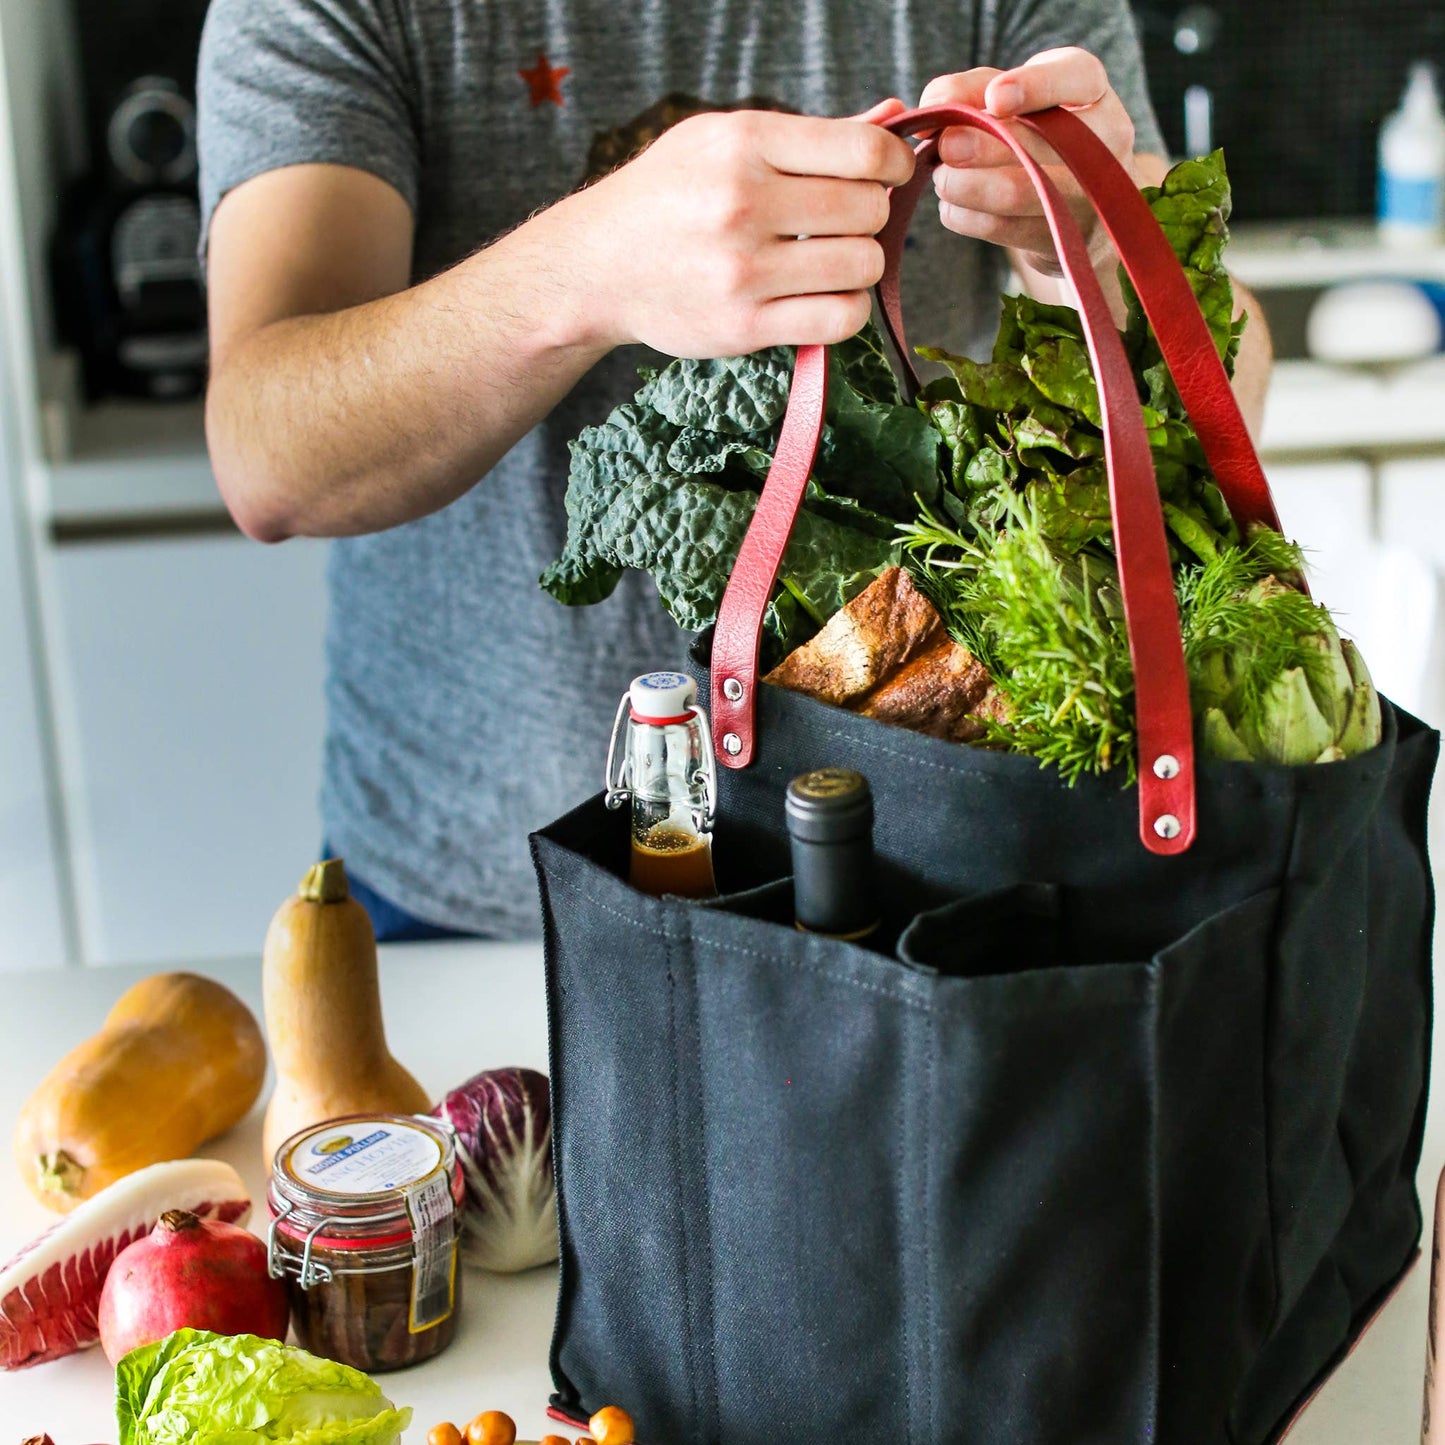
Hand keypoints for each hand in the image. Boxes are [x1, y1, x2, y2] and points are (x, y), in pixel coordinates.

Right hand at [569, 101, 914, 355]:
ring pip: (861, 267)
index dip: (892, 163)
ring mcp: (742, 270)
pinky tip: (823, 297)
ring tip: (830, 261)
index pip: (862, 152)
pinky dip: (846, 310)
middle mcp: (742, 203)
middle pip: (867, 211)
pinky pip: (839, 319)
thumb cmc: (667, 196)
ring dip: (858, 265)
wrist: (597, 266)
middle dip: (870, 216)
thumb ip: (808, 135)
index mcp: (743, 143)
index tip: (887, 174)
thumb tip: (892, 118)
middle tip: (844, 223)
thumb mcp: (722, 140)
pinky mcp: (743, 326)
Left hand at [920, 50, 1139, 277]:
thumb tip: (931, 106)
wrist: (1073, 203)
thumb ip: (969, 91)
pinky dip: (965, 215)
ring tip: (942, 178)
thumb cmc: (1033, 132)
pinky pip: (1000, 227)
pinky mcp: (1062, 239)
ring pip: (1015, 192)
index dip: (1034, 86)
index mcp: (1091, 89)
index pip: (1074, 76)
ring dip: (964, 185)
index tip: (995, 97)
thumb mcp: (1010, 97)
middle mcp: (1104, 139)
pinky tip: (954, 205)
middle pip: (1039, 143)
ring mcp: (1089, 196)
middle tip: (944, 146)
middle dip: (981, 144)